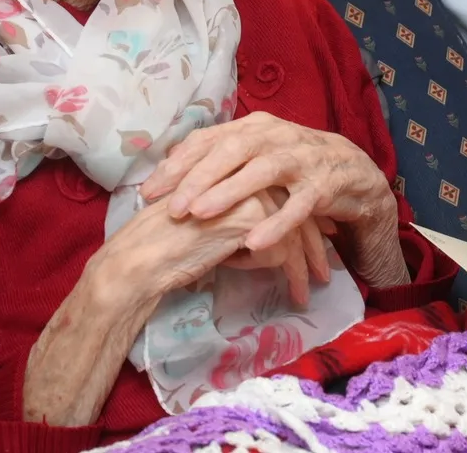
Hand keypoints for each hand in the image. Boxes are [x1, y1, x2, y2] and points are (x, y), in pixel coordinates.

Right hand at [25, 189, 328, 424]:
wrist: (140, 260)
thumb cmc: (169, 245)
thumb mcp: (212, 226)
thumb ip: (240, 220)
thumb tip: (280, 240)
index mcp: (236, 171)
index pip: (281, 195)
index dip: (300, 222)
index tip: (318, 243)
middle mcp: (247, 175)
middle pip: (295, 209)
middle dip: (313, 244)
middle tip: (326, 270)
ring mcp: (250, 193)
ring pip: (295, 231)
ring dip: (307, 264)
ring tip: (316, 287)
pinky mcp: (251, 218)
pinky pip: (283, 252)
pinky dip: (291, 276)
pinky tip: (296, 295)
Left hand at [140, 113, 406, 287]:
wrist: (351, 170)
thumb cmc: (292, 164)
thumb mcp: (257, 153)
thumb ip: (220, 158)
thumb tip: (168, 172)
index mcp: (255, 127)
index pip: (210, 138)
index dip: (178, 164)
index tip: (150, 192)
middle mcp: (277, 137)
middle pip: (233, 150)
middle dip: (198, 178)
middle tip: (172, 208)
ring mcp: (302, 159)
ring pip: (263, 171)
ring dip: (229, 192)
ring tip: (200, 215)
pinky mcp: (324, 186)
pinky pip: (298, 206)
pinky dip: (276, 224)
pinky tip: (253, 243)